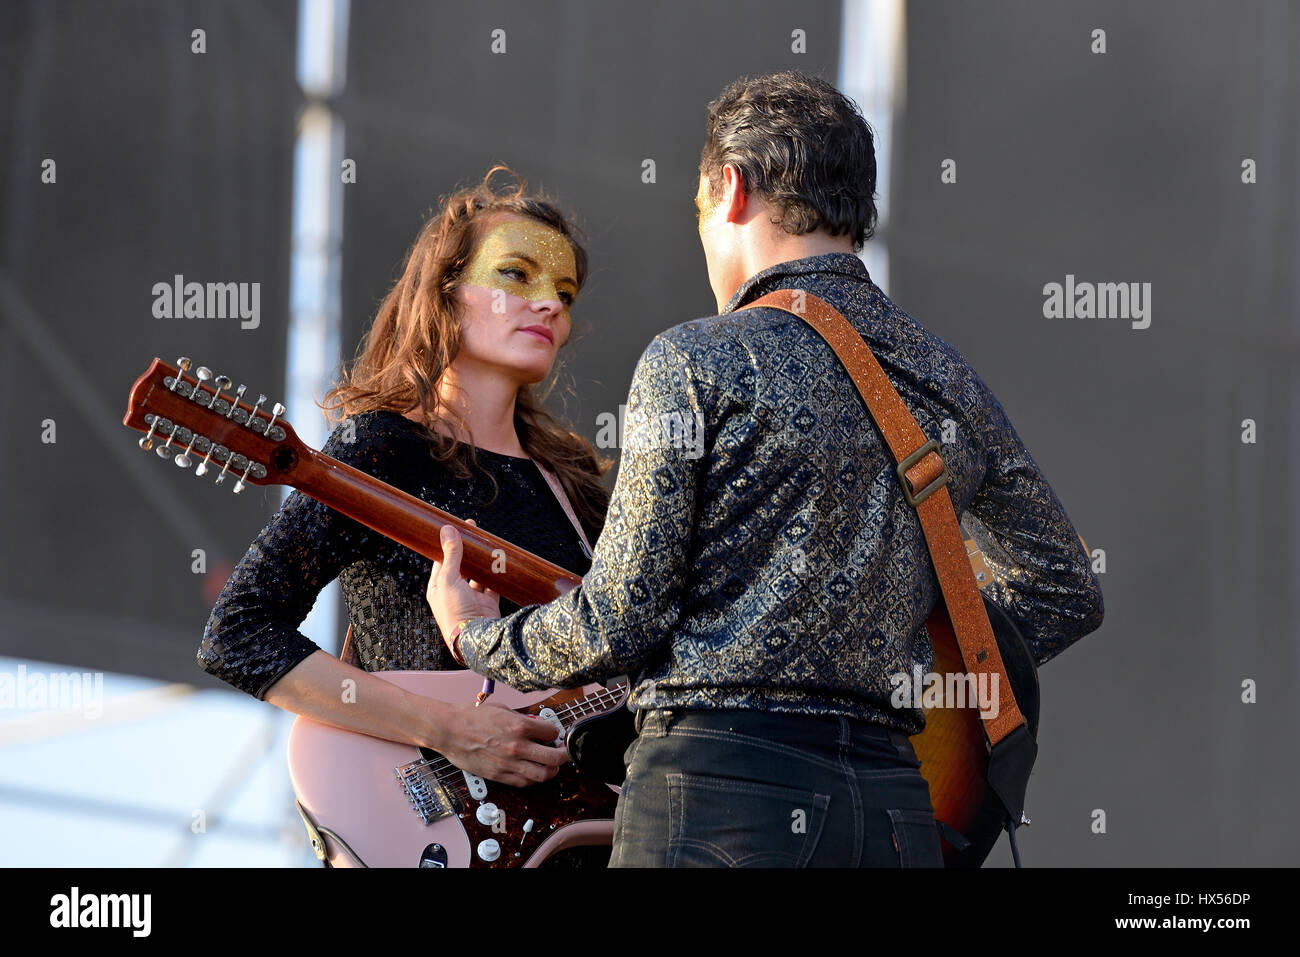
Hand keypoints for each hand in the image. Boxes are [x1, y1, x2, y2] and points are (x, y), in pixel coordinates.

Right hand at [423, 700, 568, 786]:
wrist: (449, 730)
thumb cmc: (472, 717)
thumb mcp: (503, 710)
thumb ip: (523, 719)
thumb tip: (537, 725)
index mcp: (520, 726)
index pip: (552, 732)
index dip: (555, 732)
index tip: (554, 734)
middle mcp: (517, 747)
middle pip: (554, 758)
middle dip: (563, 755)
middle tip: (562, 753)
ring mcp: (509, 763)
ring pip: (543, 775)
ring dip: (552, 771)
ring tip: (551, 766)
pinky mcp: (499, 775)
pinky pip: (524, 782)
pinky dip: (533, 778)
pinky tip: (533, 772)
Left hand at [427, 520, 501, 655]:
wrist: (475, 639)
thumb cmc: (454, 611)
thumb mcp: (448, 580)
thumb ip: (451, 555)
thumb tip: (447, 530)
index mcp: (438, 588)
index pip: (441, 560)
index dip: (448, 543)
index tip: (455, 527)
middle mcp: (454, 593)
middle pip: (461, 565)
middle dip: (468, 549)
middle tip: (474, 530)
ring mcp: (471, 598)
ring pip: (478, 574)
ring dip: (483, 561)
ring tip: (488, 544)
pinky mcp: (487, 604)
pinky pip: (493, 585)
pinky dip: (497, 575)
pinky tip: (501, 562)